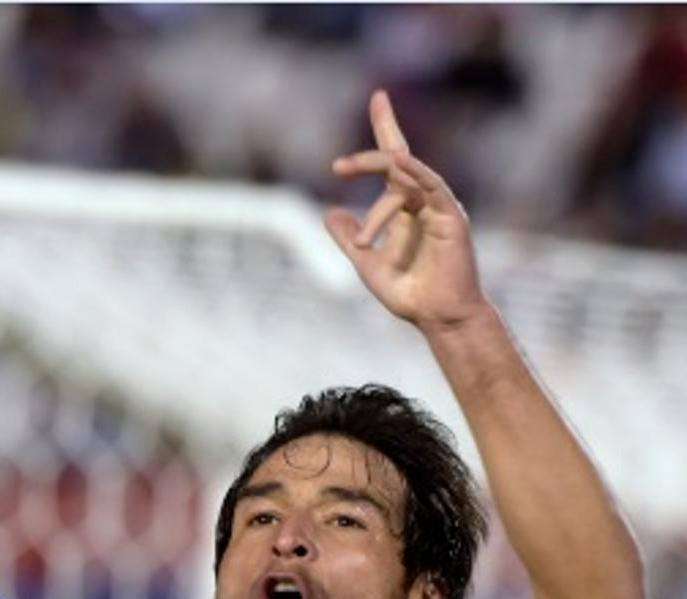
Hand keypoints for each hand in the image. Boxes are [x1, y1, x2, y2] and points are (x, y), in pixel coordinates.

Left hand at [326, 91, 489, 332]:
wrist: (437, 317)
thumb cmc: (409, 293)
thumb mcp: (366, 263)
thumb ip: (349, 238)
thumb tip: (329, 214)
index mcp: (407, 208)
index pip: (395, 162)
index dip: (387, 128)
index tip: (377, 98)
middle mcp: (424, 201)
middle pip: (400, 161)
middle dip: (369, 155)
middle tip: (337, 165)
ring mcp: (439, 207)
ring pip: (406, 178)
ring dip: (377, 171)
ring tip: (344, 173)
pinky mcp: (451, 217)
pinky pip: (432, 187)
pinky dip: (415, 173)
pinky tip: (398, 162)